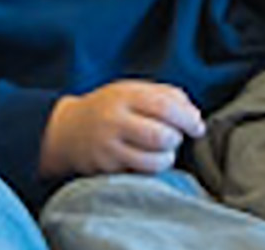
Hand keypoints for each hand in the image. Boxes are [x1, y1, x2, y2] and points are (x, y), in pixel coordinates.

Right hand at [39, 80, 204, 177]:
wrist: (67, 131)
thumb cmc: (110, 109)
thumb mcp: (132, 91)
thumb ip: (166, 95)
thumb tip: (195, 116)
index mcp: (123, 95)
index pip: (165, 106)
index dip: (188, 119)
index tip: (197, 127)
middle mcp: (113, 120)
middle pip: (162, 136)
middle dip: (176, 140)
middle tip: (173, 138)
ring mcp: (108, 147)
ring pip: (154, 161)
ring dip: (166, 158)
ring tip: (160, 151)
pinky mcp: (105, 168)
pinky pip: (141, 175)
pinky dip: (150, 169)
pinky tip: (144, 160)